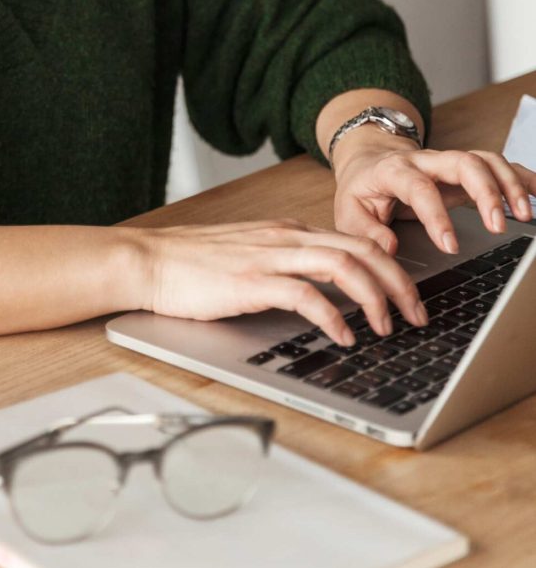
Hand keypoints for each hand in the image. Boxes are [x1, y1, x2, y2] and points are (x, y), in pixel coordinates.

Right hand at [137, 218, 426, 346]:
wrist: (148, 260)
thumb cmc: (191, 265)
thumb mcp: (248, 256)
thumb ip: (284, 265)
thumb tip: (320, 292)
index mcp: (286, 231)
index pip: (355, 240)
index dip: (391, 268)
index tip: (407, 297)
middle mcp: (284, 238)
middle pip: (362, 249)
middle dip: (399, 283)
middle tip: (417, 315)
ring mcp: (268, 256)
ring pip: (343, 265)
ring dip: (376, 297)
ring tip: (389, 327)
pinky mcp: (251, 280)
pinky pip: (306, 294)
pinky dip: (333, 315)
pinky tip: (343, 336)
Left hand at [332, 138, 535, 255]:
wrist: (368, 159)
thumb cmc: (362, 189)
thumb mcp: (349, 211)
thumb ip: (366, 231)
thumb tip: (390, 249)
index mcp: (394, 171)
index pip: (418, 187)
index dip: (435, 214)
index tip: (449, 245)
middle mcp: (425, 161)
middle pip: (462, 162)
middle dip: (485, 191)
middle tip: (498, 226)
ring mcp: (448, 162)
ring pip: (485, 159)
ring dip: (509, 183)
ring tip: (526, 214)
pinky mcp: (465, 168)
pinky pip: (498, 165)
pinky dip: (522, 177)